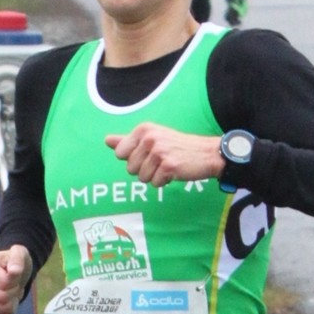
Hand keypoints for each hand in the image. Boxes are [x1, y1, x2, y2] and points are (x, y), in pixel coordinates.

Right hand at [0, 243, 31, 313]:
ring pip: (0, 308)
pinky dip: (6, 310)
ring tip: (9, 290)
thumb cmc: (15, 262)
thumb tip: (14, 271)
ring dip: (11, 301)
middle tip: (14, 284)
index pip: (4, 282)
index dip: (15, 281)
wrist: (12, 274)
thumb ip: (18, 258)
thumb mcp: (20, 253)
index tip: (15, 273)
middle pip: (1, 297)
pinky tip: (6, 300)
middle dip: (14, 291)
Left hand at [104, 124, 224, 188]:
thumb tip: (107, 140)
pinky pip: (154, 183)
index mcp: (143, 130)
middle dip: (144, 169)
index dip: (133, 159)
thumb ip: (128, 141)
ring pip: (141, 178)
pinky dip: (164, 181)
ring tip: (167, 165)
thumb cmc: (177, 147)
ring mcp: (159, 152)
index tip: (148, 153)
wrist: (206, 153)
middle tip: (161, 160)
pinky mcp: (168, 166)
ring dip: (154, 176)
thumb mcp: (152, 138)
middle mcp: (150, 138)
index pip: (119, 154)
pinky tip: (174, 171)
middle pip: (130, 168)